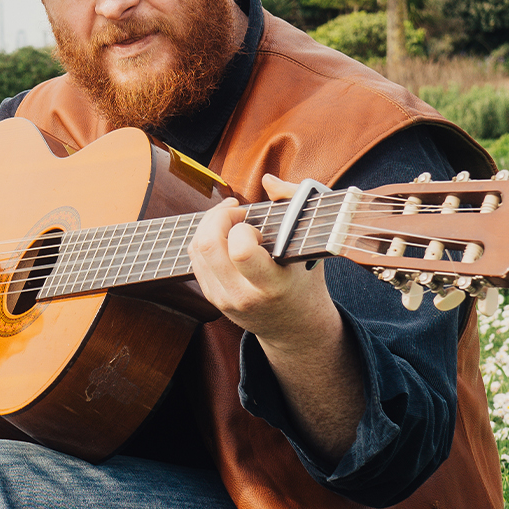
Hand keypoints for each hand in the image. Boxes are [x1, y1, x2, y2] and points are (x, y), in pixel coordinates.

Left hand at [187, 174, 342, 350]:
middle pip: (208, 245)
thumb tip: (268, 180)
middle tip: (237, 211)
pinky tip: (224, 235)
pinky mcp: (212, 298)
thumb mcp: (313, 247)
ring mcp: (224, 299)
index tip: (256, 225)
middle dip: (218, 216)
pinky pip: (195, 259)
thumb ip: (296, 204)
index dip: (242, 228)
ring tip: (231, 219)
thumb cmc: (306, 280)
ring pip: (196, 249)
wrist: (295, 328)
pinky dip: (205, 239)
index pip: (240, 251)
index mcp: (272, 285)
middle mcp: (243, 295)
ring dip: (210, 225)